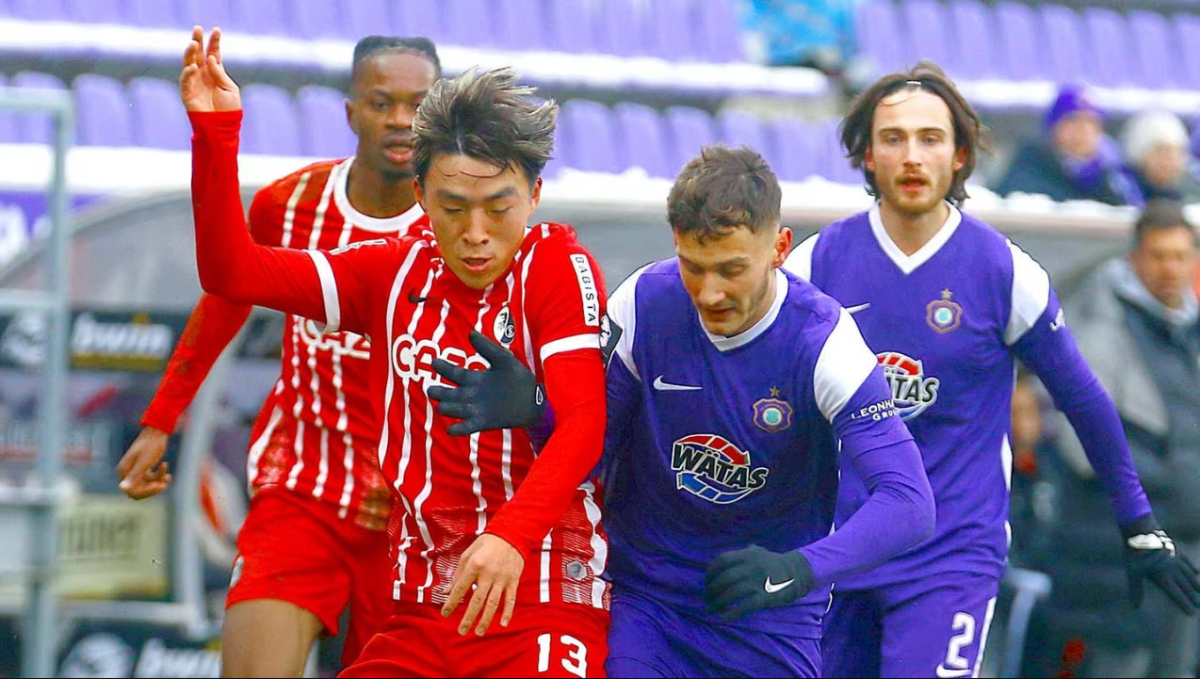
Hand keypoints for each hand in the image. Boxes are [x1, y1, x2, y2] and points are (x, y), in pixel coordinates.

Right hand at [115, 427, 172, 499]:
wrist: (157, 431)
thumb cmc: (150, 446)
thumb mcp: (144, 463)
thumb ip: (134, 476)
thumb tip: (122, 489)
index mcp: (124, 471)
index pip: (132, 491)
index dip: (145, 492)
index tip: (158, 486)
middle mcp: (127, 472)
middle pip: (139, 491)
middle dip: (152, 488)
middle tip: (164, 485)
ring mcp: (135, 470)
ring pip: (147, 485)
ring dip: (158, 481)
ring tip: (168, 477)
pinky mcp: (144, 468)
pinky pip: (151, 479)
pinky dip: (160, 476)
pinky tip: (165, 466)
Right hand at [180, 26, 240, 112]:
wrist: (222, 127)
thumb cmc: (229, 109)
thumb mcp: (229, 88)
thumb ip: (219, 73)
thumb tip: (211, 58)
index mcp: (216, 72)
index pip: (214, 53)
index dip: (214, 42)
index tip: (216, 30)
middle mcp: (204, 75)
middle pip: (199, 54)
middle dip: (198, 41)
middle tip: (197, 29)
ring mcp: (194, 82)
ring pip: (189, 63)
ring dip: (190, 53)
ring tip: (194, 43)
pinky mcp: (187, 93)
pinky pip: (185, 80)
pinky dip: (188, 72)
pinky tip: (192, 66)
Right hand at [426, 331, 545, 435]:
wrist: (534, 401)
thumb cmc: (519, 379)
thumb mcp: (504, 360)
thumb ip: (487, 348)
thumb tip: (470, 333)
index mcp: (475, 379)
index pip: (454, 373)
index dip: (443, 368)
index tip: (433, 362)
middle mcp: (472, 394)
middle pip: (448, 394)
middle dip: (438, 392)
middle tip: (432, 390)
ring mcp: (476, 409)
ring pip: (453, 409)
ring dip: (447, 409)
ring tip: (442, 406)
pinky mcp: (482, 422)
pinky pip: (466, 427)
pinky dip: (457, 430)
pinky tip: (451, 430)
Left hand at [441, 533, 524, 635]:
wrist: (511, 533)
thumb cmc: (487, 543)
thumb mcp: (468, 554)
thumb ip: (458, 573)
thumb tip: (446, 591)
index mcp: (474, 565)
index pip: (460, 588)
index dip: (451, 602)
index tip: (445, 613)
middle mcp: (488, 574)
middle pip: (476, 601)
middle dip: (468, 618)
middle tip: (461, 631)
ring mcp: (502, 578)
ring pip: (493, 604)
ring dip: (485, 620)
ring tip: (478, 632)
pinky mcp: (513, 580)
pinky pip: (510, 599)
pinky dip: (507, 613)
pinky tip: (502, 624)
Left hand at [703, 544, 813, 620]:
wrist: (797, 573)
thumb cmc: (774, 564)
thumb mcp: (758, 552)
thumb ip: (741, 553)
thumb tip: (721, 562)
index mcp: (747, 555)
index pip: (722, 561)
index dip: (710, 572)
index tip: (706, 581)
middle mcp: (751, 567)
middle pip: (724, 579)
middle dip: (712, 590)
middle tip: (707, 598)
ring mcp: (758, 582)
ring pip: (732, 593)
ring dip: (719, 603)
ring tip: (713, 608)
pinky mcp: (766, 597)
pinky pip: (745, 606)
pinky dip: (732, 613)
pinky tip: (724, 618)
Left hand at [1124, 529, 1199, 614]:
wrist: (1143, 531)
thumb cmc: (1136, 554)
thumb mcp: (1134, 573)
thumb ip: (1136, 590)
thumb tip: (1135, 607)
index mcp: (1163, 577)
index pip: (1176, 594)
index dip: (1184, 604)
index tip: (1191, 613)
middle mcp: (1173, 570)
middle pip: (1185, 586)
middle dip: (1192, 596)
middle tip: (1199, 605)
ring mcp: (1176, 559)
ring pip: (1189, 574)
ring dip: (1195, 584)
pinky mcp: (1176, 549)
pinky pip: (1187, 561)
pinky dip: (1192, 567)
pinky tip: (1197, 572)